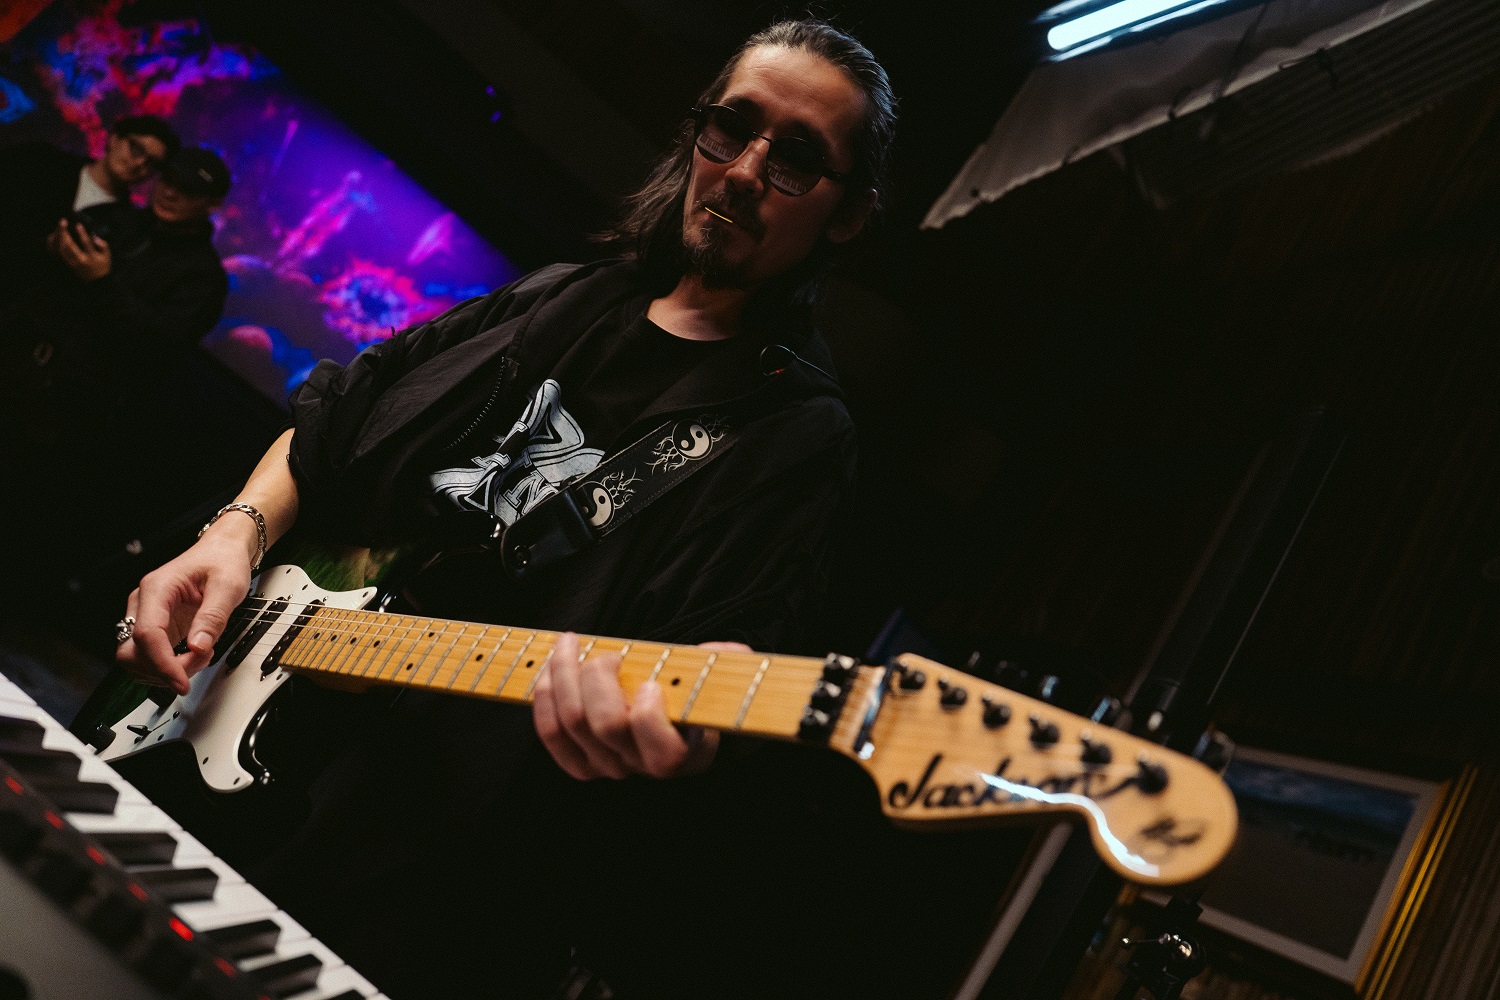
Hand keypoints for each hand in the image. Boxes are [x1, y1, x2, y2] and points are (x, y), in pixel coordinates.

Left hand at [54, 219, 111, 280]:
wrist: (97, 281)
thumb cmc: (103, 266)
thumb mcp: (107, 256)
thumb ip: (103, 245)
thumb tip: (95, 237)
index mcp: (92, 257)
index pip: (86, 243)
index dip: (82, 233)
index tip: (78, 224)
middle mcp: (81, 260)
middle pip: (70, 246)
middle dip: (65, 234)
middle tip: (63, 224)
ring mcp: (74, 263)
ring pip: (63, 249)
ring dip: (60, 239)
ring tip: (60, 230)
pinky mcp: (69, 264)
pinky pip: (61, 253)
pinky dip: (59, 245)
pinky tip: (59, 239)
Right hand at [115, 526, 257, 694]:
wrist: (221, 551)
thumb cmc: (222, 561)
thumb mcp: (228, 586)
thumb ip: (214, 617)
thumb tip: (198, 646)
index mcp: (156, 588)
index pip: (146, 635)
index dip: (162, 664)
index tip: (181, 682)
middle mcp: (144, 603)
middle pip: (131, 652)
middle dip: (163, 668)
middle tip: (199, 660)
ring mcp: (147, 616)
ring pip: (136, 659)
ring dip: (167, 669)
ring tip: (200, 654)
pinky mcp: (156, 627)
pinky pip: (151, 656)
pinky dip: (169, 665)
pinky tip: (193, 654)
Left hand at [533, 633, 749, 779]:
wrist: (677, 726)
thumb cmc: (694, 694)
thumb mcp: (719, 677)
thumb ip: (724, 662)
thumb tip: (720, 652)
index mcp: (684, 755)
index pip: (661, 752)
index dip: (647, 714)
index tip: (650, 682)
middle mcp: (642, 768)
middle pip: (604, 725)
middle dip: (598, 676)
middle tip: (610, 654)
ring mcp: (607, 767)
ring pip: (571, 723)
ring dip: (564, 674)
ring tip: (571, 644)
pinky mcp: (580, 762)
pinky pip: (550, 733)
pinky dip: (544, 696)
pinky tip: (552, 667)